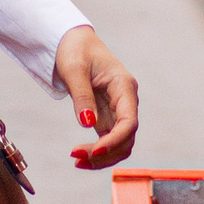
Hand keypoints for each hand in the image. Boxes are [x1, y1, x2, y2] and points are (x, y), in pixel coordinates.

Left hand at [54, 25, 137, 170]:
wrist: (74, 42)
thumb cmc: (76, 50)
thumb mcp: (74, 69)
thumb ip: (82, 97)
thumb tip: (88, 124)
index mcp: (124, 86)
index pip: (129, 121)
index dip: (114, 140)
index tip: (94, 152)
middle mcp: (126, 101)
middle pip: (127, 138)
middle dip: (106, 153)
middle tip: (76, 157)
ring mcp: (118, 110)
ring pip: (120, 144)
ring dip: (103, 158)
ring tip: (77, 161)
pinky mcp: (108, 117)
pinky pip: (109, 141)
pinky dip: (97, 153)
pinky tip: (80, 158)